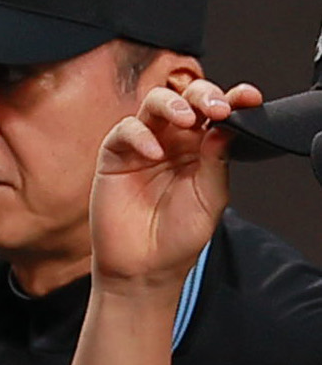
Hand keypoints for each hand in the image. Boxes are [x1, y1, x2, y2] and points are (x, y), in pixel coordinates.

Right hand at [91, 75, 261, 290]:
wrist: (143, 268)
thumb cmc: (177, 238)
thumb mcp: (211, 198)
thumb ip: (217, 161)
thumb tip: (224, 127)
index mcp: (203, 148)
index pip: (219, 112)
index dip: (235, 99)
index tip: (249, 99)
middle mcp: (175, 142)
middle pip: (188, 97)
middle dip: (204, 96)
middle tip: (216, 109)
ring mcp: (145, 147)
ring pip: (156, 104)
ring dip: (173, 104)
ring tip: (185, 120)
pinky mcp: (115, 158)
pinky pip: (125, 131)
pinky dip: (140, 134)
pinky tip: (153, 152)